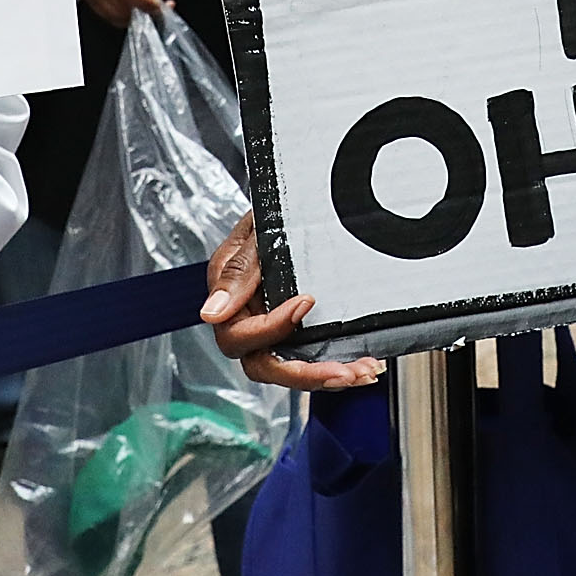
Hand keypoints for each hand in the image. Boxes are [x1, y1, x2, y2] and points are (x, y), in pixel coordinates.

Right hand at [69, 0, 160, 27]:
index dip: (147, 2)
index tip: (162, 3)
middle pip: (121, 10)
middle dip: (143, 12)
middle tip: (159, 5)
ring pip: (110, 13)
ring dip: (129, 14)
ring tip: (145, 7)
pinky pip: (101, 9)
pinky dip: (115, 12)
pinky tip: (126, 6)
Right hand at [199, 213, 383, 391]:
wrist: (293, 202)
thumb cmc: (270, 214)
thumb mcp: (254, 232)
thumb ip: (237, 272)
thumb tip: (212, 313)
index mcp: (228, 297)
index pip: (239, 335)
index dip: (273, 328)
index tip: (306, 303)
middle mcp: (248, 319)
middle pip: (265, 364)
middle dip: (306, 373)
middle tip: (344, 372)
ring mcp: (272, 326)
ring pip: (291, 366)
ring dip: (328, 374)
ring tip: (363, 371)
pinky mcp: (297, 328)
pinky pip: (311, 355)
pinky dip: (337, 362)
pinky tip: (363, 364)